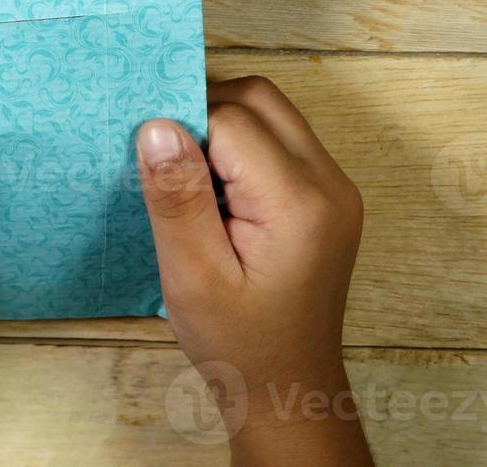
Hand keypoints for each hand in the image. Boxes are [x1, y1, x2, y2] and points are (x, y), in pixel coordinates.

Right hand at [137, 77, 371, 465]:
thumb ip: (178, 197)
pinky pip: (281, 139)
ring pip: (271, 112)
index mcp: (299, 203)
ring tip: (189, 177)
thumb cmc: (237, 343)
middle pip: (260, 98)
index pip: (232, 120)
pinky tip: (215, 189)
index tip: (151, 164)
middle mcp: (329, 182)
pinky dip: (241, 145)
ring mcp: (334, 187)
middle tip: (165, 159)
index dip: (184, 129)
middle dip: (205, 109)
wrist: (288, 387)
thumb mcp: (192, 276)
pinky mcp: (327, 195)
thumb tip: (156, 124)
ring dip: (223, 125)